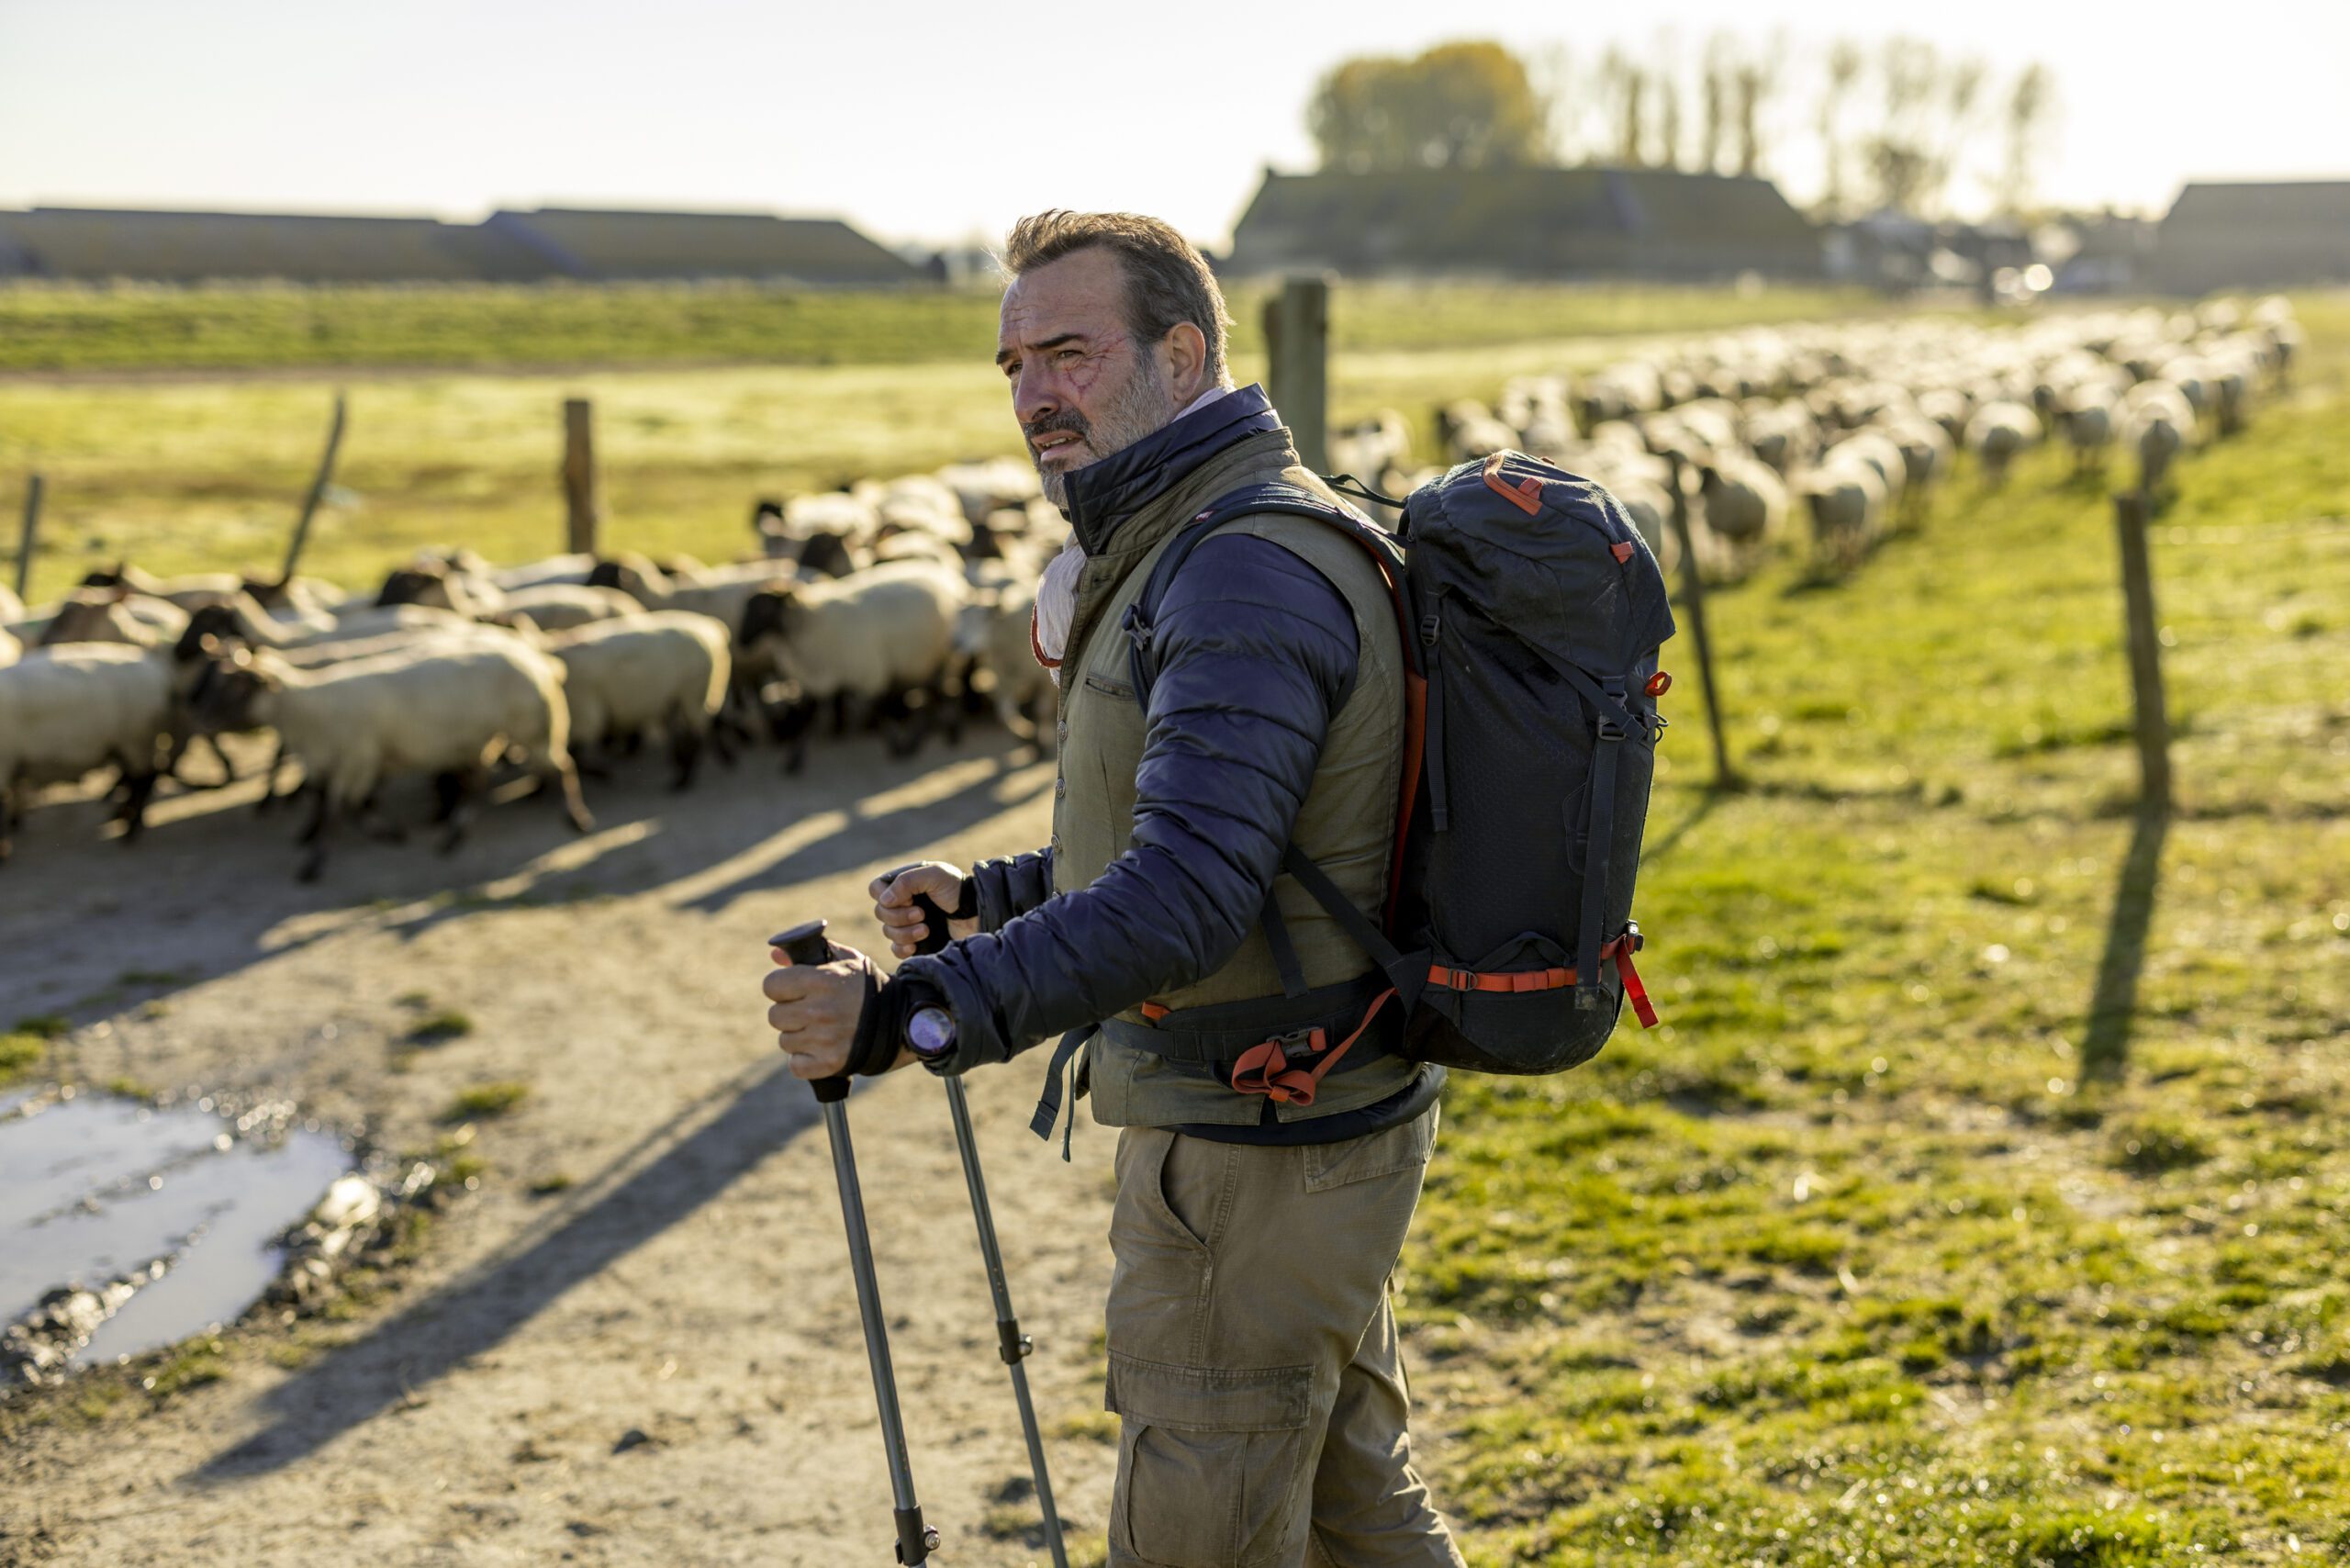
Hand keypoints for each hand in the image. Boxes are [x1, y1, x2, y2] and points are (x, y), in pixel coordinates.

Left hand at [764, 942, 880, 1081]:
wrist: (900, 1019)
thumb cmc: (866, 988)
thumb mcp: (845, 961)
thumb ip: (810, 953)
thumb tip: (776, 955)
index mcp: (822, 981)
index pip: (771, 986)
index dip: (781, 987)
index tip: (793, 990)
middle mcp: (820, 1010)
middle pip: (775, 1015)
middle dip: (790, 1013)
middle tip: (810, 1011)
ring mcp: (824, 1039)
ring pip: (785, 1041)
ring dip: (798, 1037)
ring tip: (820, 1029)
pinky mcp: (830, 1063)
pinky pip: (796, 1065)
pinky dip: (805, 1061)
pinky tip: (820, 1049)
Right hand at [870, 862, 978, 958]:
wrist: (977, 914)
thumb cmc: (957, 889)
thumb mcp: (935, 875)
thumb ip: (907, 881)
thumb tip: (885, 901)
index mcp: (904, 884)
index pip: (876, 889)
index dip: (887, 896)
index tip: (910, 898)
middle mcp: (902, 903)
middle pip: (880, 912)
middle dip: (899, 916)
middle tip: (922, 914)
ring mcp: (907, 924)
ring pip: (887, 931)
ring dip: (905, 932)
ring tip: (926, 929)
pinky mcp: (914, 942)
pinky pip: (895, 949)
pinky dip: (903, 948)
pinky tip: (917, 945)